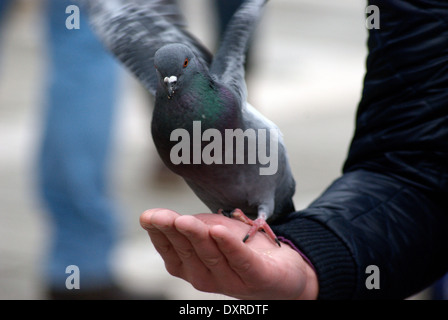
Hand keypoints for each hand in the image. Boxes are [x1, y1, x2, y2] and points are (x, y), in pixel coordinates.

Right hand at [140, 208, 318, 299]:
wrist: (280, 266)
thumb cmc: (238, 247)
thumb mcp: (209, 231)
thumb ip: (185, 226)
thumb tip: (151, 216)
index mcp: (189, 266)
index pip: (169, 250)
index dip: (158, 233)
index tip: (148, 216)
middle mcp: (204, 277)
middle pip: (188, 251)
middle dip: (174, 232)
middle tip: (162, 216)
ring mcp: (230, 280)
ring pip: (211, 256)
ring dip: (197, 236)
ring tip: (185, 221)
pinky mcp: (255, 277)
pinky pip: (240, 261)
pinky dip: (229, 246)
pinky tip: (218, 231)